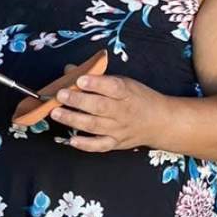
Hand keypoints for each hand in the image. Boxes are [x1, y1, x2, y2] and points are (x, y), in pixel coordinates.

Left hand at [51, 73, 171, 152]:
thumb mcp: (123, 82)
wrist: (160, 122)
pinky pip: (99, 146)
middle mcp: (122, 112)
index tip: (80, 80)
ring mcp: (118, 129)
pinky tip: (71, 140)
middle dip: (78, 101)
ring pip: (94, 125)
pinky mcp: (115, 143)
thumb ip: (96, 77)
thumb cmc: (137, 98)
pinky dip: (85, 144)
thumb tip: (70, 70)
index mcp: (126, 93)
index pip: (112, 87)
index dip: (95, 84)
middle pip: (99, 107)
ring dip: (73, 119)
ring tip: (56, 113)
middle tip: (60, 95)